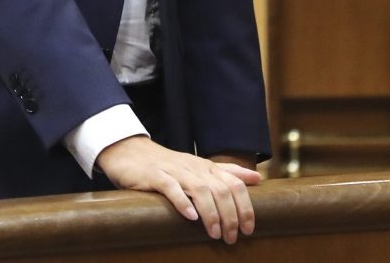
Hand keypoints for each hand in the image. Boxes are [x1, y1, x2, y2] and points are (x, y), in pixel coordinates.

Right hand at [95, 136, 260, 242]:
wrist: (132, 152)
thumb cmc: (169, 164)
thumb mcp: (201, 166)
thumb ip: (228, 172)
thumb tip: (257, 178)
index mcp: (207, 167)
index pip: (234, 183)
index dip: (245, 206)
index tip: (249, 229)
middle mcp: (194, 168)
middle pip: (221, 189)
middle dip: (230, 215)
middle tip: (232, 237)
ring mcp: (175, 171)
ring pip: (200, 189)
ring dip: (211, 213)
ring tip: (215, 234)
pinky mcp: (155, 176)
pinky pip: (171, 187)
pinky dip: (182, 202)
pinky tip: (190, 217)